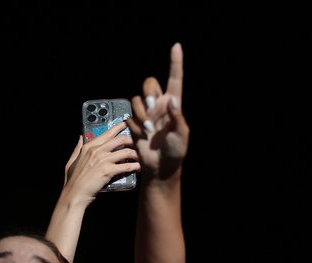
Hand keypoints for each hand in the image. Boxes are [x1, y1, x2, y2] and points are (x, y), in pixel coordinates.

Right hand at [62, 123, 139, 202]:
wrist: (75, 194)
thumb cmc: (72, 180)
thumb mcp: (71, 161)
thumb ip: (77, 148)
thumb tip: (80, 137)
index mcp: (88, 147)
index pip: (107, 133)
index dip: (118, 128)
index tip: (126, 124)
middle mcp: (96, 150)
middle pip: (120, 140)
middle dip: (132, 140)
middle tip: (139, 142)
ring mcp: (103, 160)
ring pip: (126, 152)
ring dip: (136, 154)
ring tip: (141, 157)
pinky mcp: (108, 171)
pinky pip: (126, 166)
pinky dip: (135, 166)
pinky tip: (139, 167)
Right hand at [127, 43, 188, 180]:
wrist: (161, 167)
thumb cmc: (175, 151)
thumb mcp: (182, 135)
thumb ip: (177, 117)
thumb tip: (171, 99)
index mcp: (173, 104)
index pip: (175, 79)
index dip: (175, 63)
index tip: (176, 46)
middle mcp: (159, 105)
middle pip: (149, 83)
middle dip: (147, 92)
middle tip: (151, 106)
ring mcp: (146, 114)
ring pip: (136, 100)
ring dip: (141, 115)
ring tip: (149, 131)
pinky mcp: (135, 124)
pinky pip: (129, 117)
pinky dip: (135, 127)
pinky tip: (142, 137)